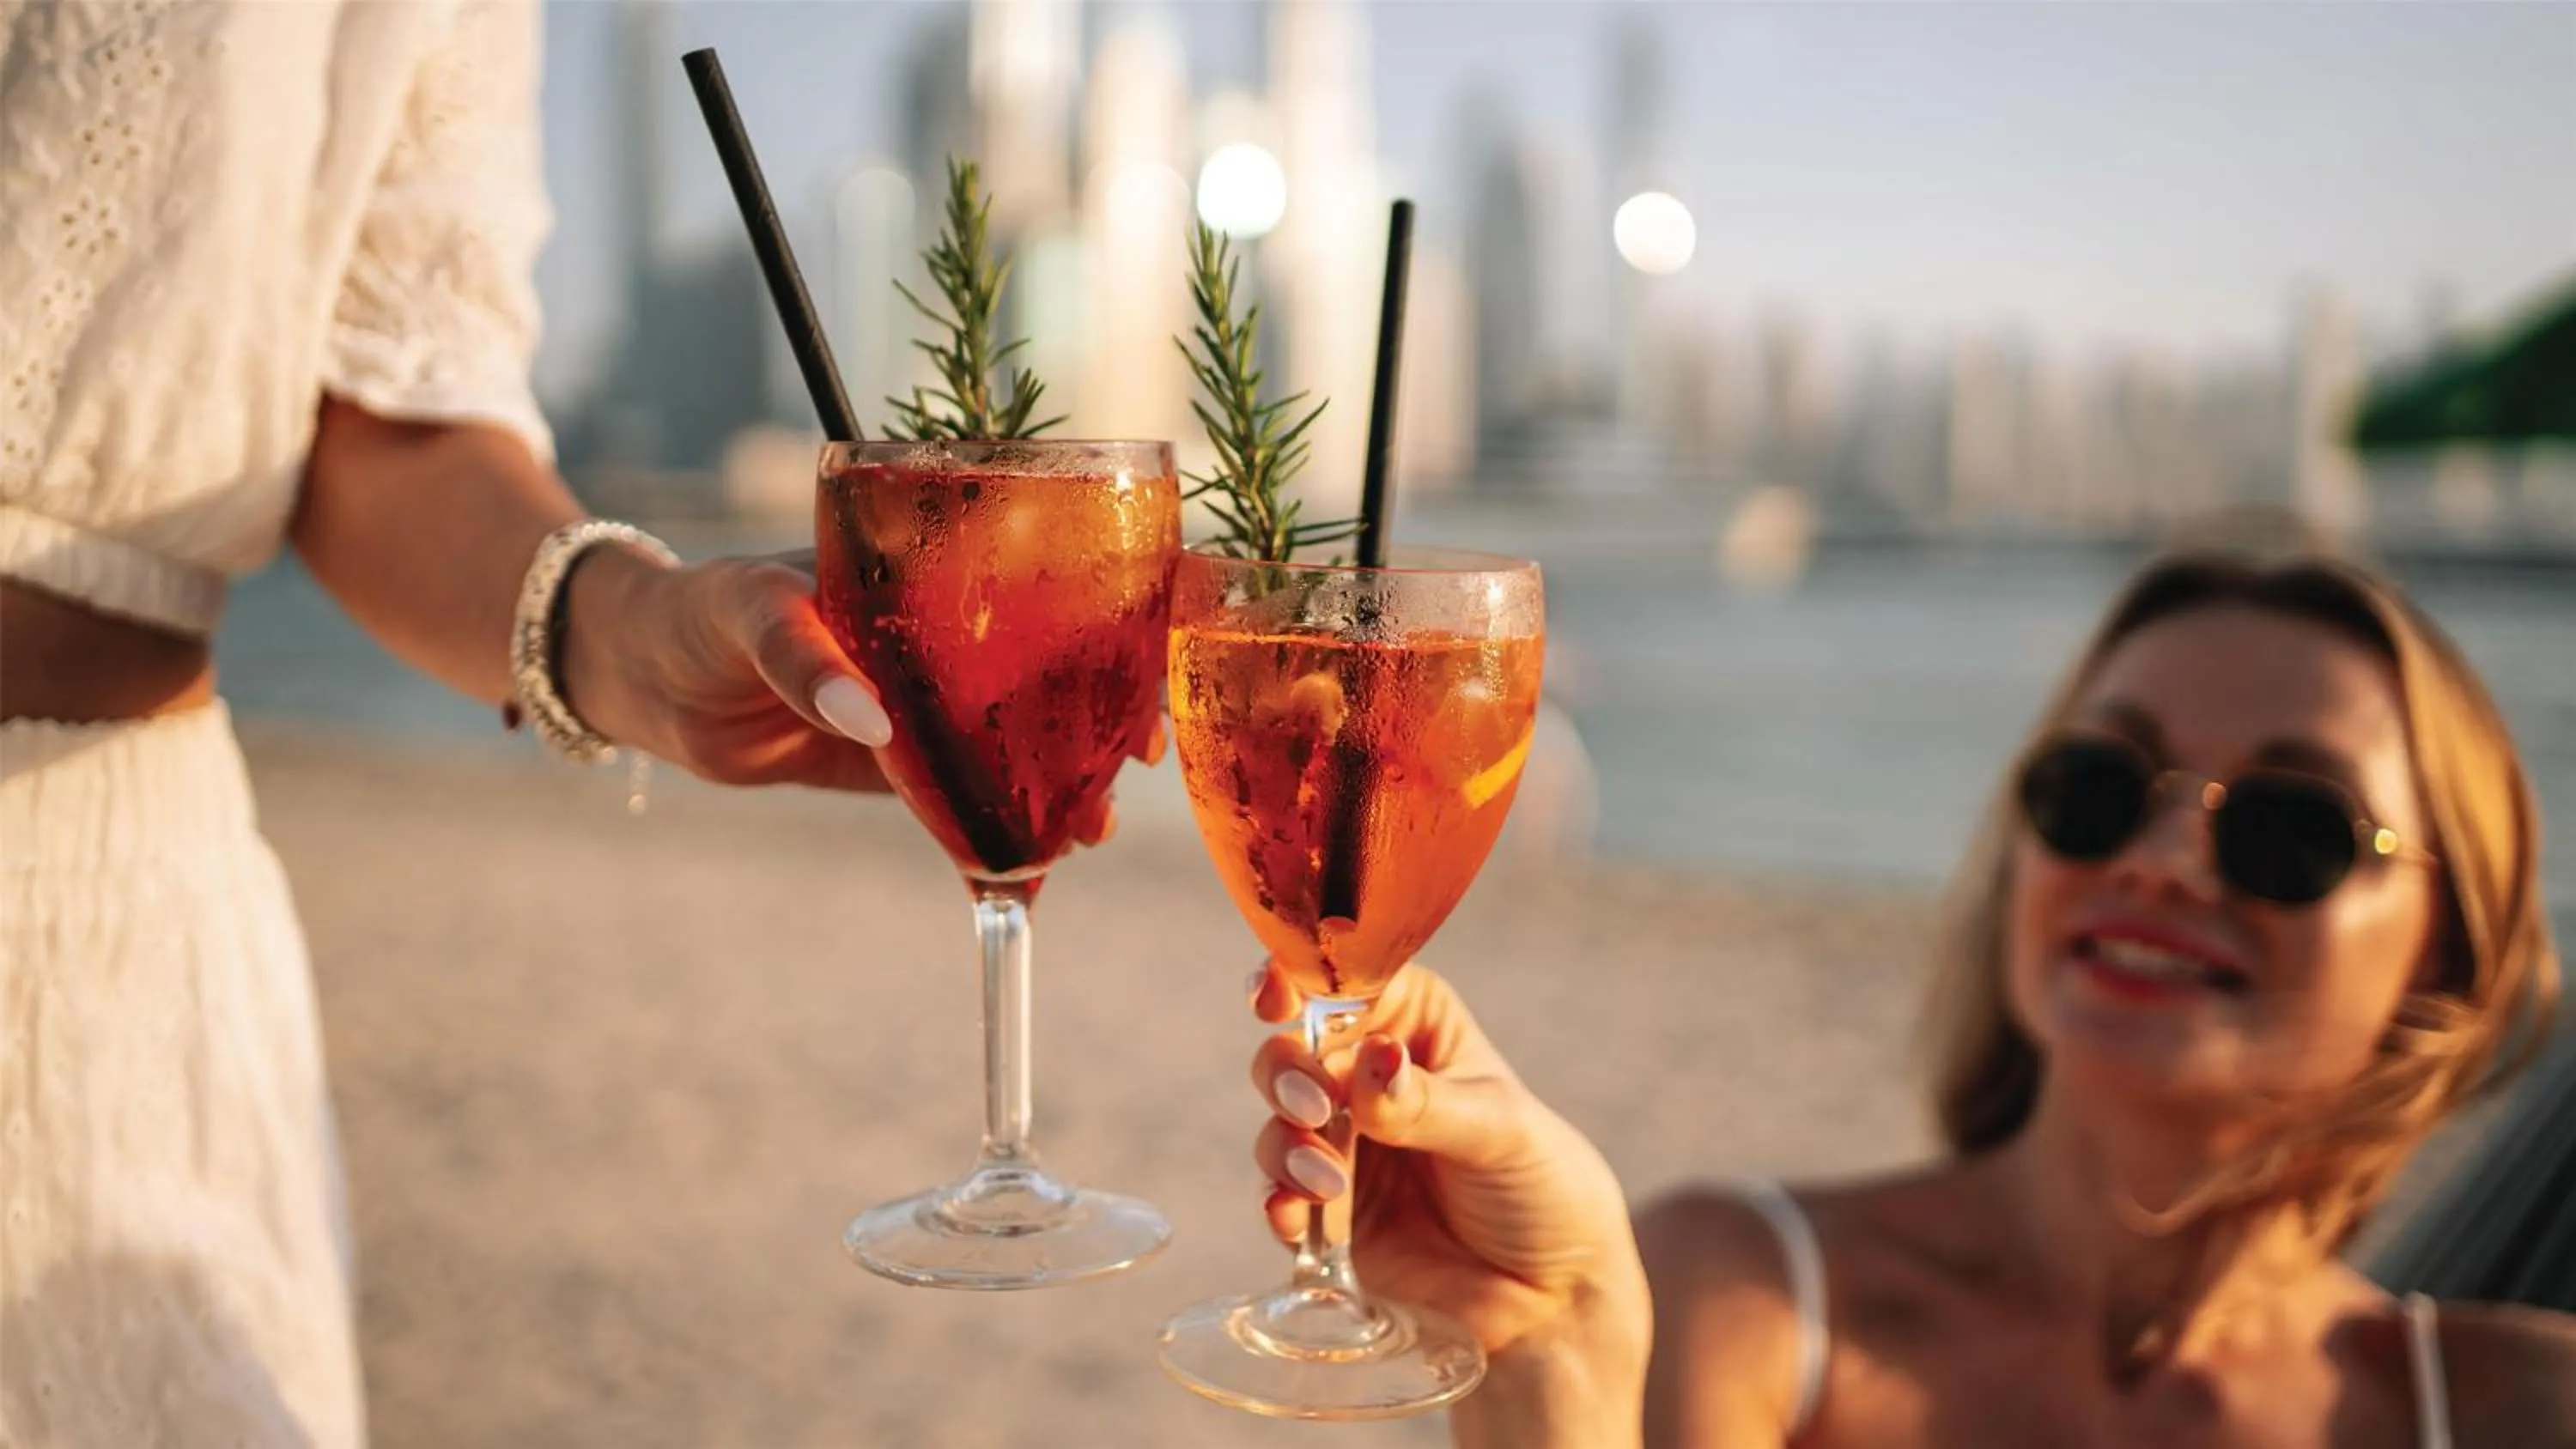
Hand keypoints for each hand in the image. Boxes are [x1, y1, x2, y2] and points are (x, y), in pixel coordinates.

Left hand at [558, 544, 1149, 842]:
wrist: (643, 676)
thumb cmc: (699, 608)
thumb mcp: (749, 612)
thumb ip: (806, 659)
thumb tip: (871, 721)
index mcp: (940, 571)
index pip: (1061, 579)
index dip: (1126, 622)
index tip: (1153, 673)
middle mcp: (954, 635)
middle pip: (1062, 673)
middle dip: (1108, 723)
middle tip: (1127, 773)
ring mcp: (934, 703)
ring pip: (1022, 747)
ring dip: (1062, 792)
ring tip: (1088, 834)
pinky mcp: (902, 764)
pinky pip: (964, 803)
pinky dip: (994, 844)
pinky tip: (1021, 882)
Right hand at [1247, 959, 1648, 1358]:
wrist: (1552, 1296)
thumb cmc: (1542, 1188)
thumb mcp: (1499, 1130)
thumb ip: (1426, 1100)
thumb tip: (1370, 1060)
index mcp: (1416, 1026)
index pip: (1347, 985)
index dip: (1300, 981)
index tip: (1276, 997)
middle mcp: (1369, 1079)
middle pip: (1293, 1050)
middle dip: (1288, 1075)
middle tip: (1316, 1108)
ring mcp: (1344, 1146)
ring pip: (1278, 1122)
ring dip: (1287, 1145)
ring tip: (1329, 1180)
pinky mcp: (1328, 1214)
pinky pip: (1280, 1197)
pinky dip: (1278, 1202)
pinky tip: (1293, 1216)